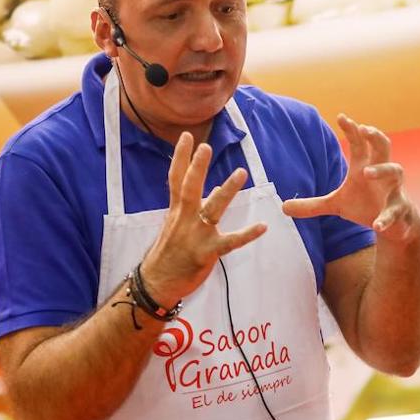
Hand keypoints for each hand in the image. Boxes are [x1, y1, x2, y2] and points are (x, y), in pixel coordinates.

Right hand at [139, 131, 266, 306]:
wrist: (157, 282)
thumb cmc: (168, 253)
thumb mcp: (177, 226)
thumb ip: (196, 206)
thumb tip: (215, 188)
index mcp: (177, 211)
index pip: (176, 179)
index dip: (181, 157)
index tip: (186, 137)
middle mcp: (184, 219)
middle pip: (190, 188)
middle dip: (197, 167)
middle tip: (206, 146)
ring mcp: (195, 235)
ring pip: (212, 209)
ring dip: (227, 190)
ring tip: (240, 172)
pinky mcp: (206, 253)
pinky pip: (230, 242)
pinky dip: (247, 234)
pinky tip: (262, 226)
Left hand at [282, 114, 419, 243]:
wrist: (393, 226)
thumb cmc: (365, 206)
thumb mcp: (336, 205)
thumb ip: (312, 205)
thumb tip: (283, 207)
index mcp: (364, 167)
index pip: (359, 143)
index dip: (352, 129)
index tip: (341, 117)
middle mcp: (381, 173)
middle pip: (383, 147)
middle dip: (376, 136)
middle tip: (365, 129)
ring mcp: (393, 190)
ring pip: (394, 171)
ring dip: (382, 169)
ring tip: (367, 172)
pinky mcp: (399, 209)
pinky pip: (394, 211)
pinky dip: (386, 218)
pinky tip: (376, 225)